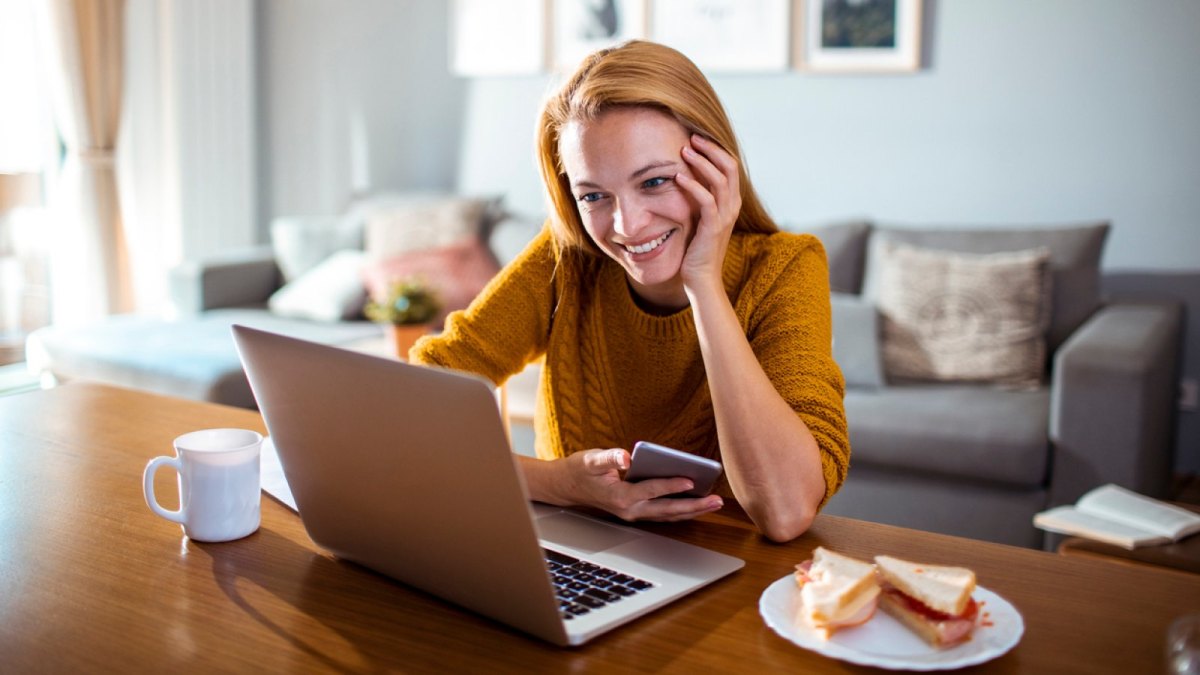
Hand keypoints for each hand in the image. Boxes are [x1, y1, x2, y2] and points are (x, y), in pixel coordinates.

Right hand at [562, 448, 723, 521]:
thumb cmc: (580, 470)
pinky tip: (697, 505)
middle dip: (693, 505)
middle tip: (716, 500)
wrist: (567, 487)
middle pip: (667, 509)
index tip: (690, 479)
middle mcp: (629, 509)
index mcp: (620, 496)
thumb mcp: (591, 459)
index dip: (671, 484)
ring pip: (668, 515)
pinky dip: (681, 511)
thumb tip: (625, 456)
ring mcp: (633, 514)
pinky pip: (663, 514)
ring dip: (692, 511)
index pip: (650, 490)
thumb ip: (609, 458)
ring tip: (714, 503)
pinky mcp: (636, 513)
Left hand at [675, 134, 741, 293]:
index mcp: (731, 201)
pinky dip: (693, 185)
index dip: (716, 149)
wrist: (702, 278)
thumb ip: (699, 198)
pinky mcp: (713, 227)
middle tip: (691, 137)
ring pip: (720, 179)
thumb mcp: (700, 218)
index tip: (697, 137)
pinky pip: (706, 200)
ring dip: (701, 162)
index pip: (730, 166)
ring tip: (684, 150)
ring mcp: (725, 216)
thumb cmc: (696, 248)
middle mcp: (732, 206)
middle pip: (729, 166)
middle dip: (710, 148)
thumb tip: (684, 175)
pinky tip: (678, 177)